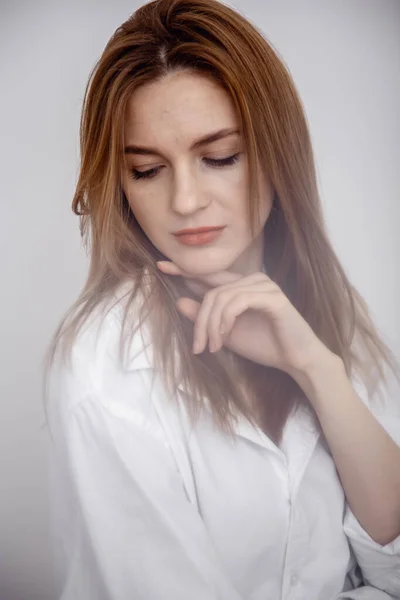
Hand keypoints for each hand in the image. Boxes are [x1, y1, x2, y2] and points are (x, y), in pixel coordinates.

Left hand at [157, 261, 334, 377]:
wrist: (296, 360)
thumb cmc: (264, 345)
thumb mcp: (225, 333)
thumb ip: (205, 317)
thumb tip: (179, 301)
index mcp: (241, 286)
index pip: (209, 275)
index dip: (185, 269)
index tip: (161, 265)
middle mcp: (252, 279)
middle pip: (211, 290)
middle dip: (199, 319)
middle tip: (197, 346)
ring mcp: (264, 285)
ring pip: (221, 297)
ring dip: (211, 325)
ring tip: (212, 346)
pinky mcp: (273, 296)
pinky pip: (237, 301)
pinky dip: (226, 319)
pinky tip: (225, 335)